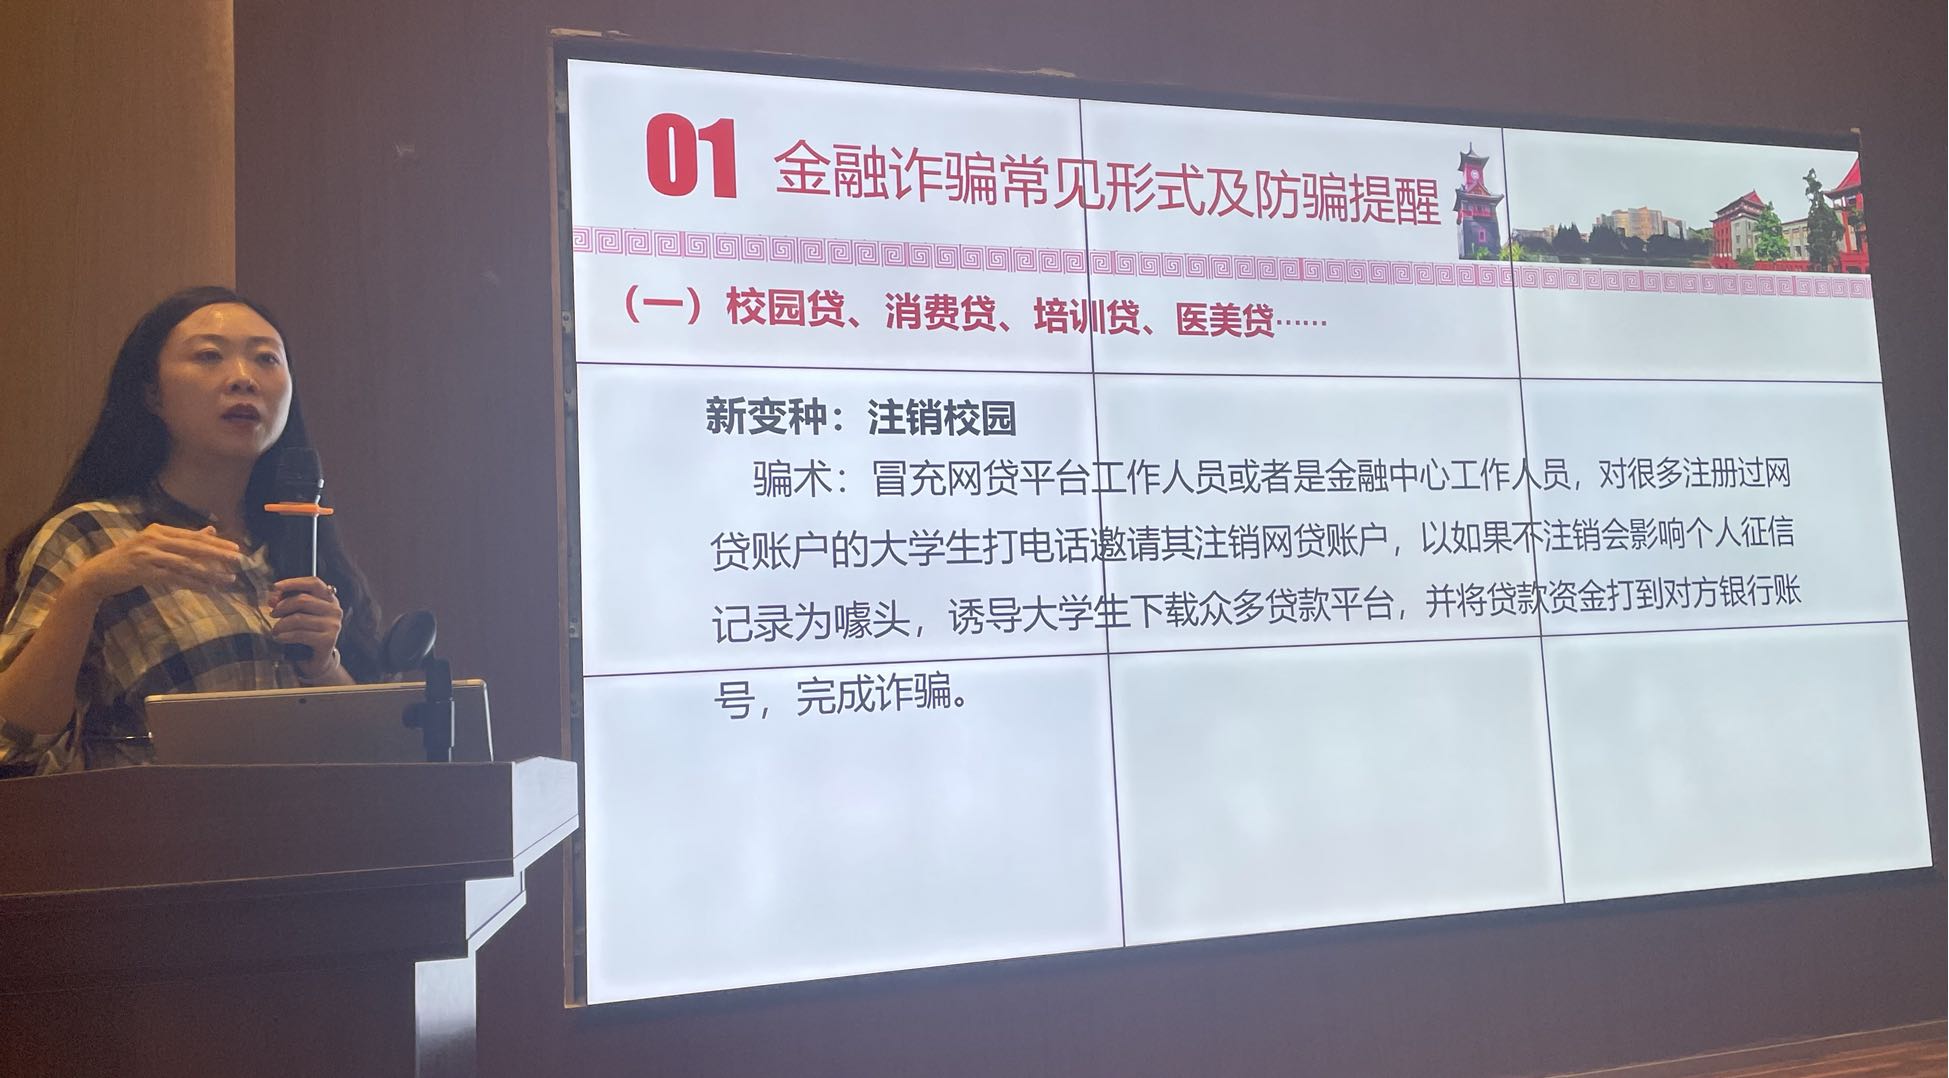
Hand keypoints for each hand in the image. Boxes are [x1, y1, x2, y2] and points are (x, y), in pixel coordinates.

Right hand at [70, 524, 241, 602]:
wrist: (99, 574)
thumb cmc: (129, 559)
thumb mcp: (155, 544)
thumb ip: (182, 538)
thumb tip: (210, 530)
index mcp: (159, 530)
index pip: (193, 536)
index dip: (216, 542)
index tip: (236, 548)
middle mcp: (154, 539)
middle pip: (193, 547)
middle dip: (218, 554)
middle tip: (239, 560)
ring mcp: (148, 555)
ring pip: (186, 564)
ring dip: (209, 572)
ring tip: (228, 579)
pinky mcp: (145, 572)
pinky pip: (175, 579)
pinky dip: (194, 584)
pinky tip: (208, 589)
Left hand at [270, 576, 343, 678]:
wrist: (318, 659)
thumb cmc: (307, 632)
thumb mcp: (299, 614)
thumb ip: (288, 603)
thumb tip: (273, 598)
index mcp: (329, 599)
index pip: (313, 583)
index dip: (293, 582)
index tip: (275, 587)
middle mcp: (334, 610)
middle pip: (303, 599)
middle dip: (283, 606)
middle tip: (273, 614)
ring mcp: (332, 625)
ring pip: (299, 618)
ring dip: (281, 624)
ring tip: (275, 630)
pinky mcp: (328, 640)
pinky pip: (300, 634)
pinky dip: (285, 636)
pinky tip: (280, 638)